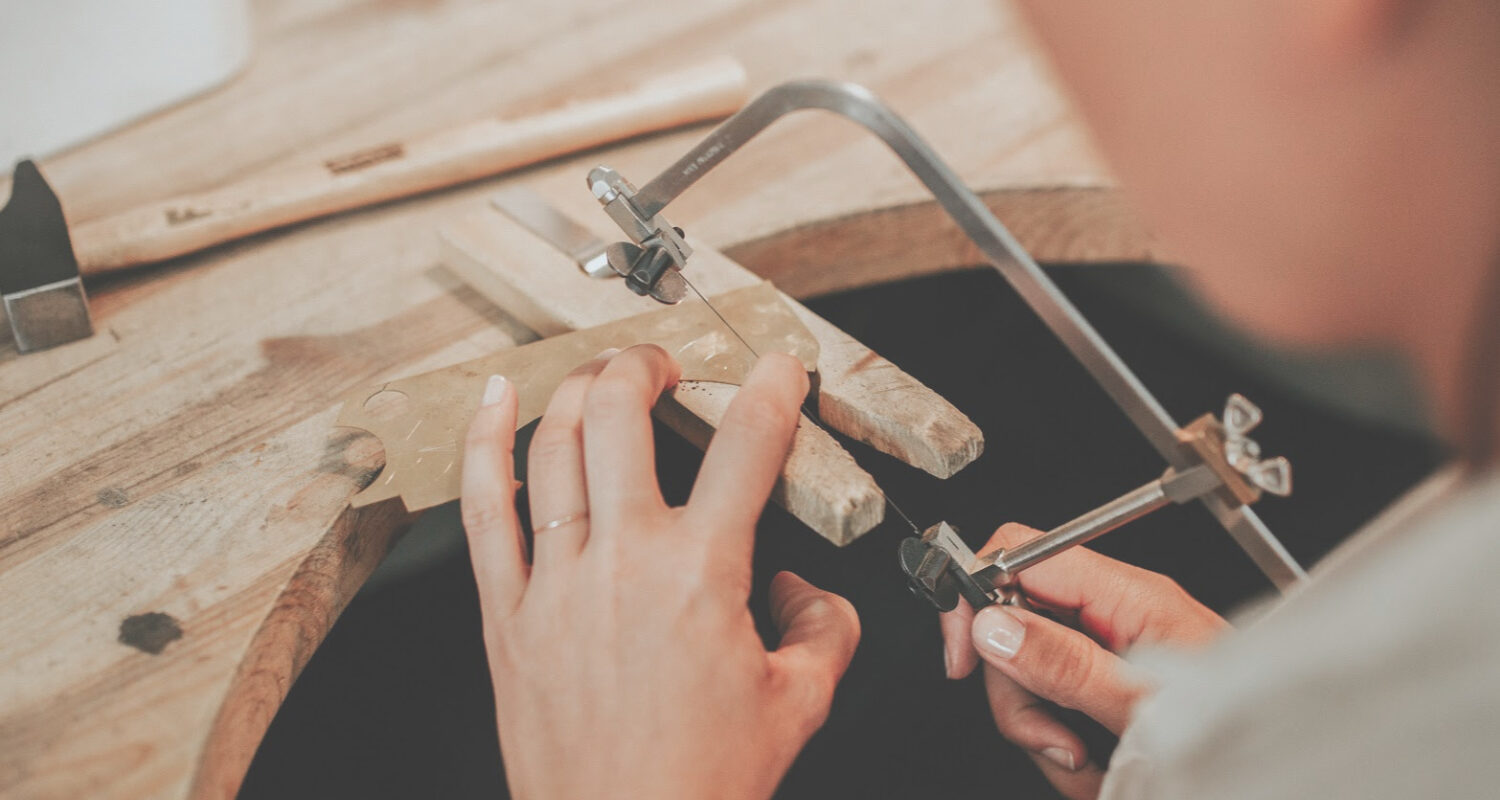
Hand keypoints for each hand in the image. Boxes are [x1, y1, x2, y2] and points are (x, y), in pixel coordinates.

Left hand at [460, 345, 860, 799]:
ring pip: (555, 446)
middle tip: (666, 367)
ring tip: (603, 376)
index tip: (778, 368)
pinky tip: (495, 401)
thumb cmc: (701, 782)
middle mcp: (624, 560)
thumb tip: (807, 591)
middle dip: (648, 366)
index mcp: (702, 574)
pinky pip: (485, 509)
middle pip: (624, 416)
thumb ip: (825, 628)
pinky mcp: (507, 613)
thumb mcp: (799, 703)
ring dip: (581, 389)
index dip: (770, 390)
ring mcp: (556, 581)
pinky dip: (484, 444)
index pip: (746, 447)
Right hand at [940, 524, 1227, 798]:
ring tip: (1087, 767)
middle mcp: (1116, 613)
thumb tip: (994, 624)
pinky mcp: (1109, 687)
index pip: (1022, 553)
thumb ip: (1066, 663)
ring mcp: (1111, 651)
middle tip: (1052, 738)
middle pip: (1015, 627)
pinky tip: (1095, 769)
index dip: (978, 594)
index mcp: (1127, 594)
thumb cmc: (1237, 731)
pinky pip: (1054, 708)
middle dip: (1019, 694)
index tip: (963, 650)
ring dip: (1043, 733)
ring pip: (1029, 676)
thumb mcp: (1141, 705)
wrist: (1277, 777)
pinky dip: (1063, 749)